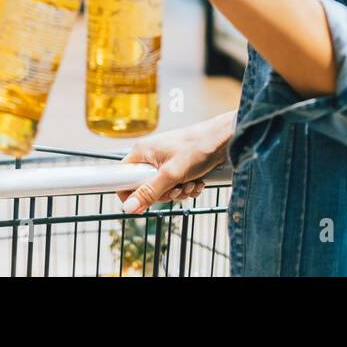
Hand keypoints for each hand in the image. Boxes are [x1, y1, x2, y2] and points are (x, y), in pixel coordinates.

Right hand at [116, 112, 236, 213]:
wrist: (225, 138)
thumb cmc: (198, 147)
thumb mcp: (171, 174)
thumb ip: (149, 192)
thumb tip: (127, 208)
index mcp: (141, 152)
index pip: (121, 177)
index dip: (130, 194)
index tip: (144, 203)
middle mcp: (150, 155)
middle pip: (144, 187)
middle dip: (164, 194)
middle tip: (178, 188)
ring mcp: (164, 161)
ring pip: (162, 189)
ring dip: (179, 191)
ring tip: (192, 182)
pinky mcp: (177, 166)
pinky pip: (175, 185)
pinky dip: (187, 187)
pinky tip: (198, 181)